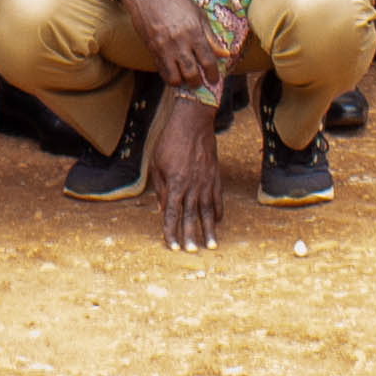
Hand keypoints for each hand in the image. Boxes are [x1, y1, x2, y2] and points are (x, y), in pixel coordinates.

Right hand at [113, 0, 222, 98]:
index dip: (213, 74)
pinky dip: (170, 77)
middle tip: (202, 82)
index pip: (207, 61)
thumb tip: (226, 54)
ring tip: (187, 79)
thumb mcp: (197, 13)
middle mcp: (178, 42)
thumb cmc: (175, 0)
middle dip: (198, 83)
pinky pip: (162, 71)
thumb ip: (211, 36)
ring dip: (183, 83)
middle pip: (191, 74)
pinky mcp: (151, 50)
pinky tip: (176, 73)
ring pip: (174, 78)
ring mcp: (163, 48)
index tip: (214, 79)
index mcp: (193, 32)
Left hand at [147, 91, 225, 251]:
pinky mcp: (215, 177)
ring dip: (209, 229)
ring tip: (212, 245)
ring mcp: (206, 182)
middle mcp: (192, 186)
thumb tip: (161, 209)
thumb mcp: (157, 164)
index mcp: (175, 184)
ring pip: (208, 211)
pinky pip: (217, 198)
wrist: (193, 123)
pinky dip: (218, 211)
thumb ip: (160, 188)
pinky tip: (218, 222)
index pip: (172, 214)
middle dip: (191, 236)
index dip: (171, 231)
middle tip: (193, 252)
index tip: (172, 246)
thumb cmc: (170, 141)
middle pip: (191, 217)